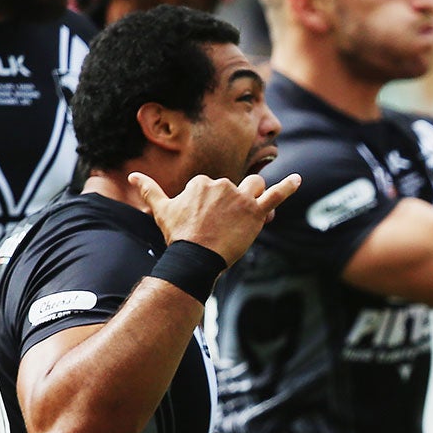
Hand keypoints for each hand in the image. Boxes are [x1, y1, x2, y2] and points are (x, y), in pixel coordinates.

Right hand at [134, 171, 301, 266]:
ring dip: (256, 194)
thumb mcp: (162, 210)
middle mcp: (222, 184)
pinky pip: (276, 195)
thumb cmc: (178, 235)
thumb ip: (150, 189)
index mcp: (202, 182)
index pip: (213, 186)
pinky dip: (289, 186)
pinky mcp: (256, 212)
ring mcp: (240, 197)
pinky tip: (299, 179)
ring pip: (255, 186)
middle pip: (235, 186)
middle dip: (233, 201)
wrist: (195, 257)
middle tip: (225, 224)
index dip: (213, 203)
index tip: (207, 220)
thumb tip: (133, 176)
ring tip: (250, 211)